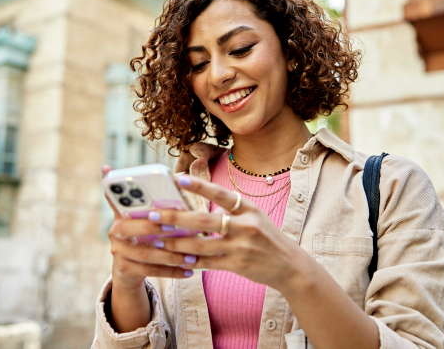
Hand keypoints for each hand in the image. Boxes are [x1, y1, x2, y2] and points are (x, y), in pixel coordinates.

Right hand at [103, 165, 192, 290]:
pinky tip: (189, 271)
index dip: (123, 195)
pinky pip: (150, 271)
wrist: (129, 270)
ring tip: (191, 256)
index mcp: (121, 214)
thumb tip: (179, 181)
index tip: (141, 193)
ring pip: (144, 253)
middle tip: (173, 227)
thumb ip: (156, 204)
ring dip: (170, 255)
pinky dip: (171, 271)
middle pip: (127, 228)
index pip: (116, 199)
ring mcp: (118, 252)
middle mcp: (115, 232)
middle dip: (151, 227)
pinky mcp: (124, 270)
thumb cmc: (144, 236)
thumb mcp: (144, 219)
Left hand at [150, 174, 311, 291]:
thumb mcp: (255, 217)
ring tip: (157, 239)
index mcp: (249, 209)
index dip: (200, 186)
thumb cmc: (267, 238)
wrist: (291, 266)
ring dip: (176, 242)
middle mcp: (246, 226)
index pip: (222, 194)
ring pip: (201, 245)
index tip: (179, 179)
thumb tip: (198, 206)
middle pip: (204, 220)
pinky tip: (175, 258)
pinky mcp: (237, 265)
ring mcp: (241, 247)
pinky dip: (191, 261)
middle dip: (176, 217)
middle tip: (152, 215)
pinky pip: (208, 263)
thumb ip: (231, 211)